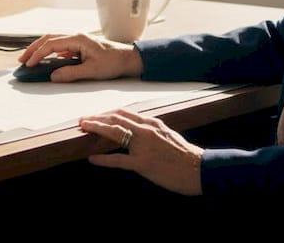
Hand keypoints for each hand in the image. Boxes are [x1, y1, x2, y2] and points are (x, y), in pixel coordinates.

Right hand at [18, 32, 142, 81]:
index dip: (38, 54)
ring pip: (53, 41)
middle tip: (22, 60)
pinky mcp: (79, 46)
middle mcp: (76, 37)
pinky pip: (60, 46)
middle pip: (48, 38)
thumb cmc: (114, 62)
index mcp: (78, 39)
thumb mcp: (92, 71)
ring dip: (40, 49)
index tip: (29, 64)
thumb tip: (53, 76)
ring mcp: (77, 41)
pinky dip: (49, 52)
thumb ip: (71, 73)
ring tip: (29, 59)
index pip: (52, 44)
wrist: (128, 58)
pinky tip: (45, 61)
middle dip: (33, 48)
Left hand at [79, 109, 203, 195]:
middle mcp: (146, 130)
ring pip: (114, 132)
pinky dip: (103, 159)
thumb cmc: (187, 156)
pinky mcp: (142, 163)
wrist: (200, 169)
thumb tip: (141, 133)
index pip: (126, 114)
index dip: (109, 114)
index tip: (98, 115)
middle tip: (83, 119)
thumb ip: (155, 133)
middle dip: (98, 118)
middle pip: (116, 119)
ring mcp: (143, 146)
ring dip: (97, 129)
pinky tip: (92, 159)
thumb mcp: (170, 137)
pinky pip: (118, 160)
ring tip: (83, 128)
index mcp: (153, 123)